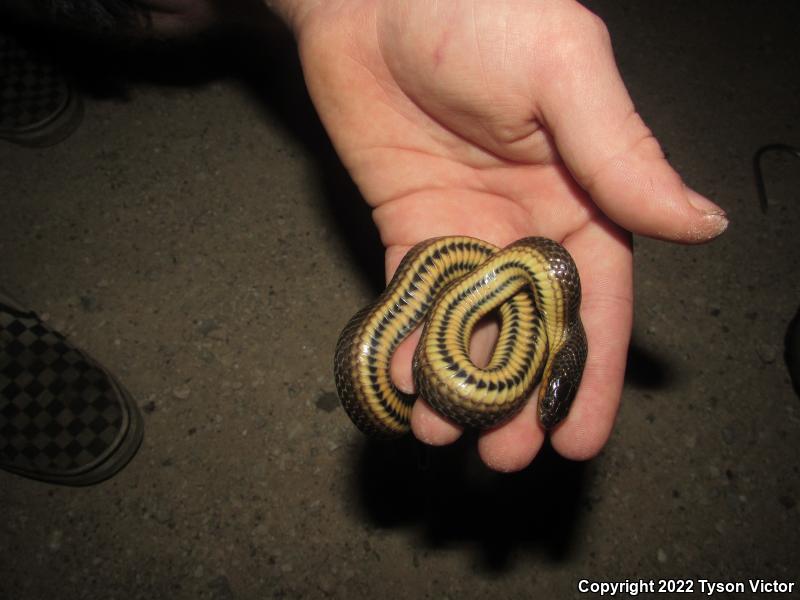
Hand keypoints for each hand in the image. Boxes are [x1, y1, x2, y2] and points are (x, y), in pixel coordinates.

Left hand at [291, 0, 726, 469]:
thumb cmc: (477, 10)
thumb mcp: (565, 72)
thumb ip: (624, 154)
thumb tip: (699, 226)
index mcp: (584, 194)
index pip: (599, 301)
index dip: (593, 372)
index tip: (581, 437)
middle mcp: (530, 224)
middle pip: (534, 330)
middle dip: (522, 397)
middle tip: (505, 454)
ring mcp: (468, 233)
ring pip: (472, 327)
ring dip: (462, 383)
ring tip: (446, 432)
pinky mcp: (412, 229)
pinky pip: (415, 299)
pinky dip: (411, 341)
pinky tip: (404, 380)